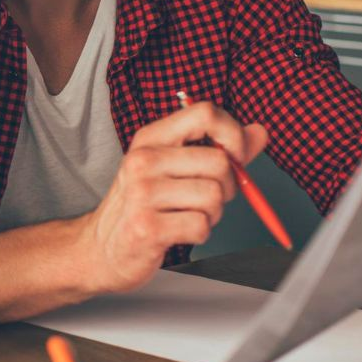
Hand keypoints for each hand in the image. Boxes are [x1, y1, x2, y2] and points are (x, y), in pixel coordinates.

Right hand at [79, 102, 268, 293]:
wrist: (102, 249)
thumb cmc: (144, 206)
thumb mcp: (175, 167)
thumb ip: (219, 149)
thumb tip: (259, 132)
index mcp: (151, 138)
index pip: (205, 113)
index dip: (232, 134)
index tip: (233, 155)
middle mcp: (143, 160)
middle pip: (219, 161)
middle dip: (227, 186)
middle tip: (206, 197)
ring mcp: (142, 193)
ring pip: (214, 196)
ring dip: (212, 214)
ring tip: (187, 215)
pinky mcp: (147, 227)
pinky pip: (201, 226)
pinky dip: (199, 233)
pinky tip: (177, 231)